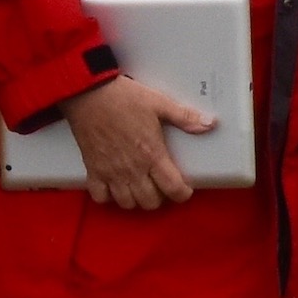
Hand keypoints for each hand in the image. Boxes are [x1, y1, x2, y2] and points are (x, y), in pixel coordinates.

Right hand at [61, 74, 216, 211]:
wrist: (88, 93)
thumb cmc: (123, 97)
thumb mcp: (158, 103)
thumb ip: (184, 117)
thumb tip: (209, 123)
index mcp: (152, 154)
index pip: (173, 188)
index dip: (182, 194)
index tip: (184, 189)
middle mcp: (133, 169)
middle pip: (150, 202)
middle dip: (160, 198)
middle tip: (161, 186)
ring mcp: (111, 172)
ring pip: (127, 203)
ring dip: (135, 200)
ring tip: (139, 188)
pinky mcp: (93, 170)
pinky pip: (100, 197)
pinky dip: (108, 197)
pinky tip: (113, 187)